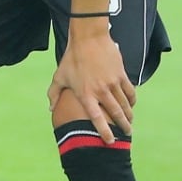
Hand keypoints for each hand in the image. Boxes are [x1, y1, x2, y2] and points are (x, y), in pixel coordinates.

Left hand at [48, 21, 135, 142]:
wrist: (88, 39)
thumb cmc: (71, 58)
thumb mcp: (59, 76)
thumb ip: (54, 94)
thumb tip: (50, 109)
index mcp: (85, 93)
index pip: (96, 117)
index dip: (104, 131)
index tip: (110, 142)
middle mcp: (101, 90)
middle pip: (116, 114)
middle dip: (123, 127)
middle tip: (126, 135)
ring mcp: (112, 83)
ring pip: (125, 104)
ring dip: (128, 115)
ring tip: (129, 122)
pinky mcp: (121, 75)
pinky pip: (130, 92)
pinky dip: (132, 101)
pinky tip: (131, 105)